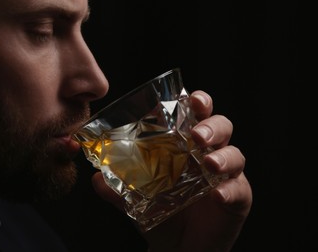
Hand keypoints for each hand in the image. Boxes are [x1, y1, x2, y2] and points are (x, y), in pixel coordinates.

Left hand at [92, 90, 251, 251]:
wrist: (176, 246)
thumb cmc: (160, 212)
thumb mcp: (135, 198)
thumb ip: (117, 187)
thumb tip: (96, 178)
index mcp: (185, 144)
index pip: (195, 114)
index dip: (197, 102)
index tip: (192, 98)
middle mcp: (207, 153)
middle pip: (221, 126)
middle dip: (212, 125)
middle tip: (197, 134)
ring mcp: (225, 174)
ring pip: (235, 153)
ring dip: (224, 155)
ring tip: (209, 163)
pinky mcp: (237, 196)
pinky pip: (239, 189)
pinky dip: (230, 189)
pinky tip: (218, 195)